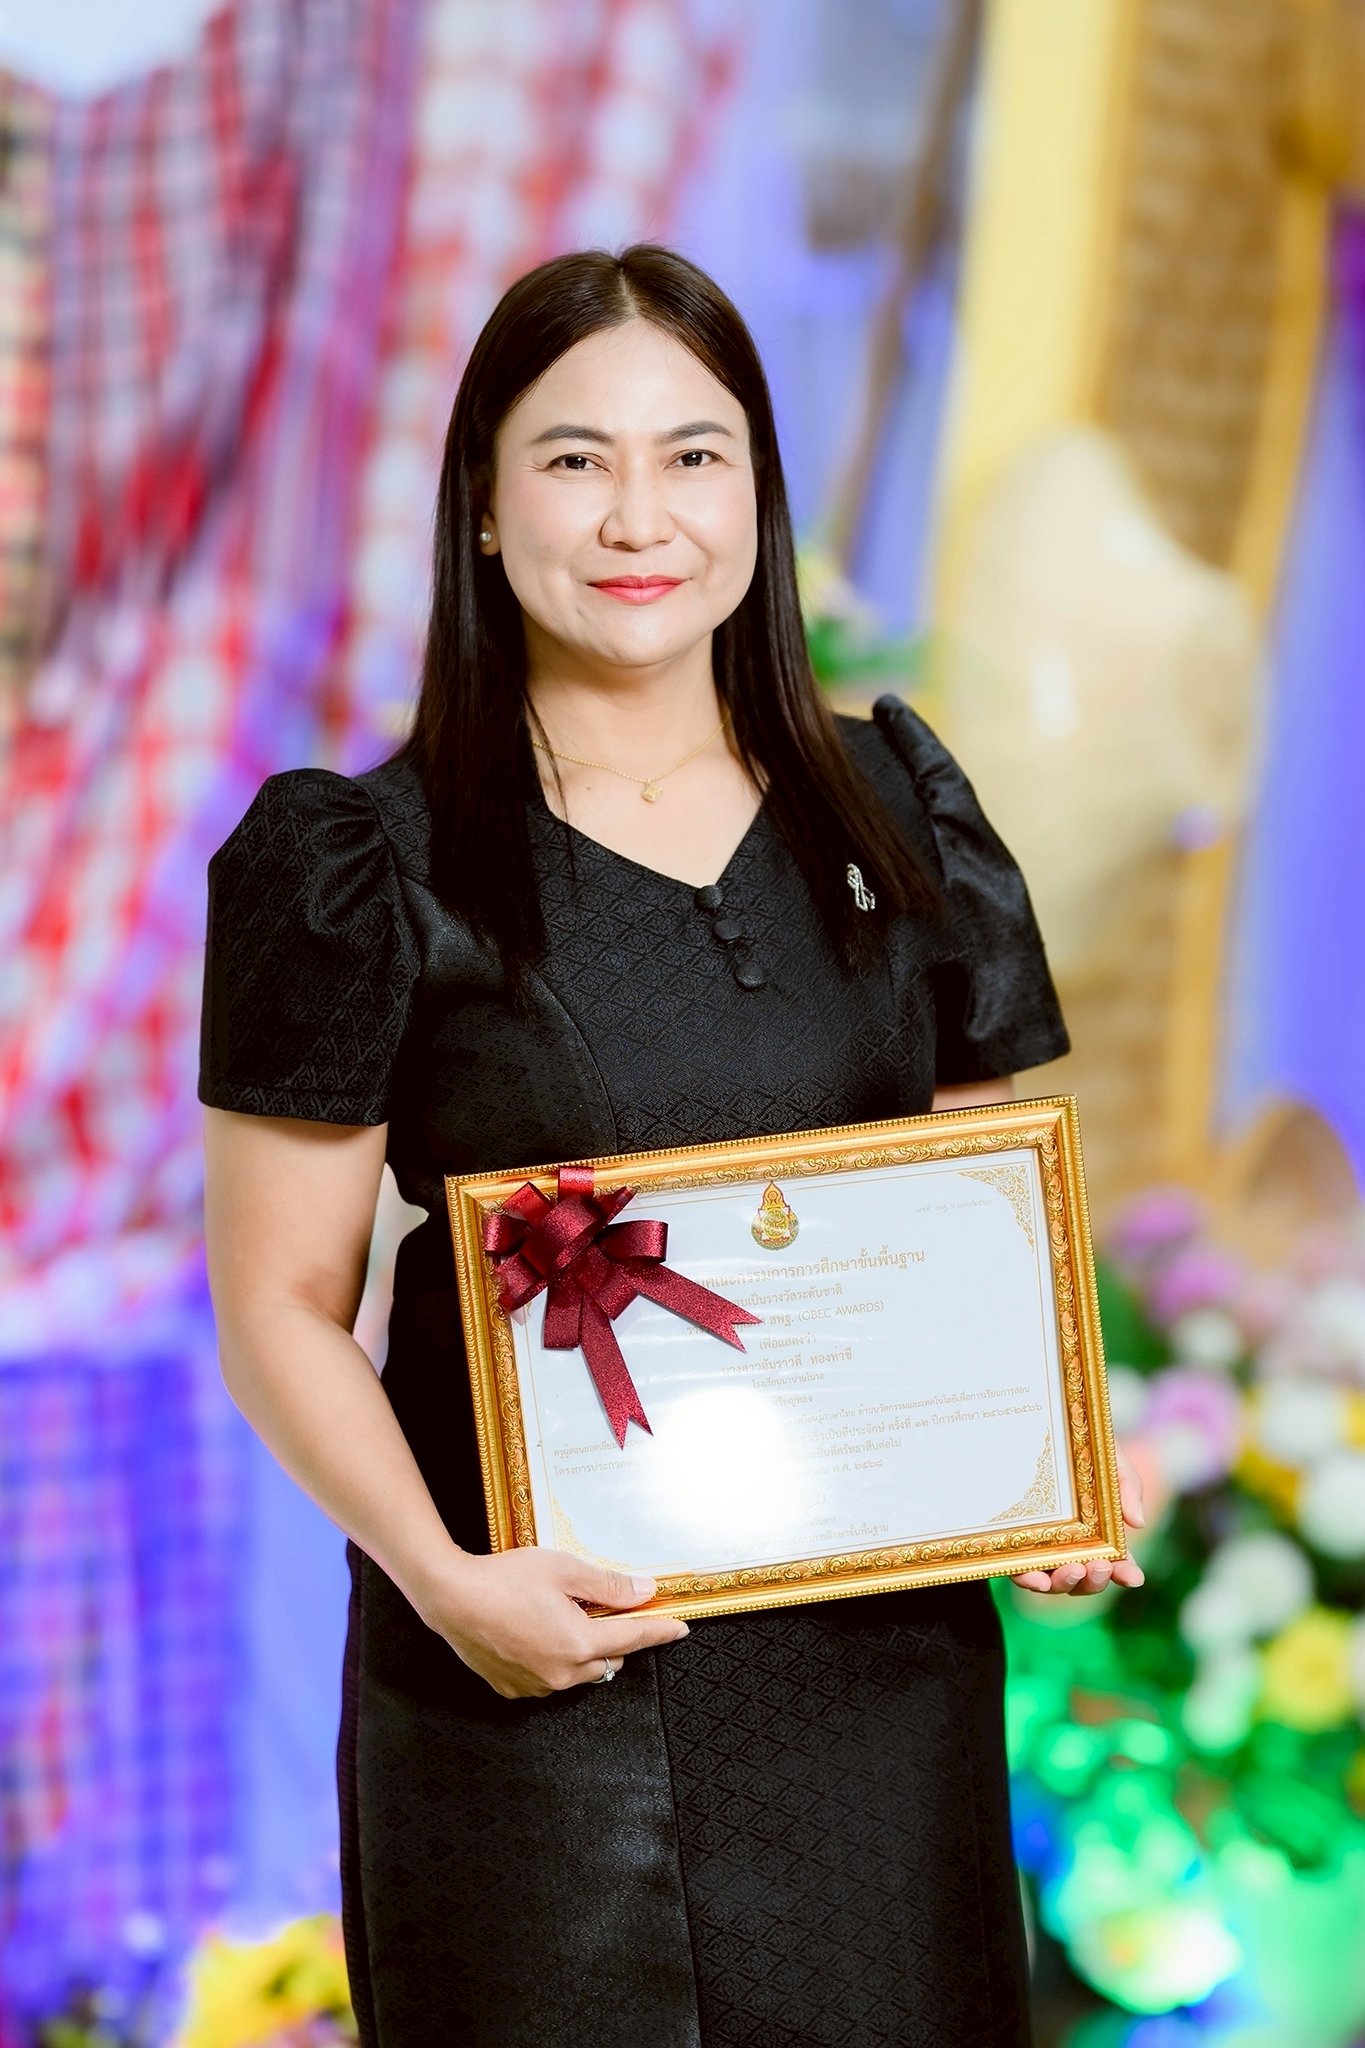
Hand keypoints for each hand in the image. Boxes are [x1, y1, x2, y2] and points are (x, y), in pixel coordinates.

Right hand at [419, 1547, 689, 1698]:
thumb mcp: (564, 1570)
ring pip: (578, 1673)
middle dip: (614, 1639)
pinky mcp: (513, 1690)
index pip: (633, 1639)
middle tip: (604, 1610)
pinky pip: (548, 1679)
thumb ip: (608, 1586)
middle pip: (608, 1660)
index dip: (659, 1631)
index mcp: (578, 1644)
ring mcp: (536, 1686)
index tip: (680, 1628)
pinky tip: (537, 1634)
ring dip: (582, 1652)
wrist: (450, 1597)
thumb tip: (644, 1593)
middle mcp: (561, 1674)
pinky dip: (553, 1661)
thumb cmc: (505, 1578)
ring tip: (563, 1617)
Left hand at [1010, 1442, 1146, 1596]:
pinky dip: (1030, 1581)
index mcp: (1097, 1531)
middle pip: (1085, 1578)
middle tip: (1099, 1566)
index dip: (1125, 1573)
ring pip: (1055, 1581)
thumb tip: (1139, 1522)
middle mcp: (1070, 1545)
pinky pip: (1019, 1571)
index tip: (1133, 1577)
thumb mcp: (1106, 1456)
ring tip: (1075, 1570)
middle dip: (1096, 1580)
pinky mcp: (1010, 1543)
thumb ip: (1127, 1484)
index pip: (1115, 1562)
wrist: (1031, 1420)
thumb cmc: (1076, 1442)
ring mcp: (1041, 1547)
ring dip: (1067, 1583)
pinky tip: (1038, 1580)